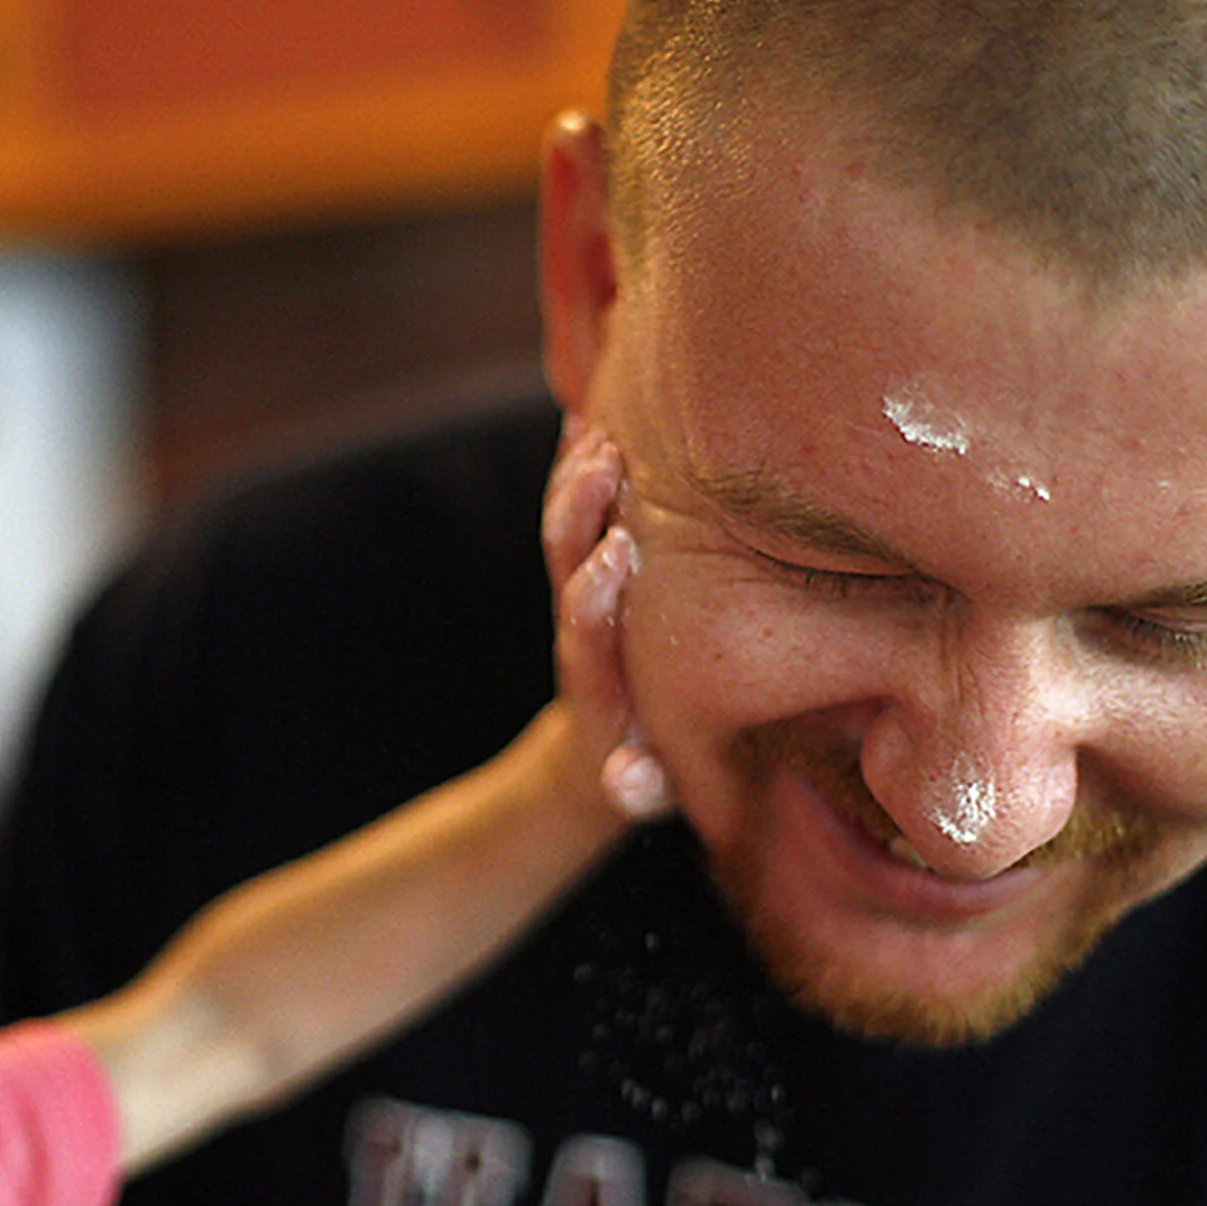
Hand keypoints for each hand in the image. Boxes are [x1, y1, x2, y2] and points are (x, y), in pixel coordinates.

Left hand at [543, 419, 671, 820]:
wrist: (592, 760)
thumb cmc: (637, 775)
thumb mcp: (642, 791)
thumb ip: (638, 786)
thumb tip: (629, 785)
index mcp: (594, 677)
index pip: (586, 628)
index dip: (595, 591)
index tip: (617, 552)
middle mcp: (577, 628)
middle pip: (565, 563)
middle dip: (579, 512)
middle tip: (604, 462)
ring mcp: (577, 597)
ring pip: (564, 531)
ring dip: (575, 479)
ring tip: (596, 425)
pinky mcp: (586, 574)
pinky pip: (574, 515)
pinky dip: (575, 469)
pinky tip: (587, 414)